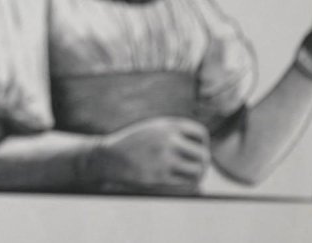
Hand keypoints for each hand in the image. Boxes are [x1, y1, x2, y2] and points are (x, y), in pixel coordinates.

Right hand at [83, 117, 210, 193]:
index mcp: (167, 125)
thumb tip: (203, 149)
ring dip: (198, 175)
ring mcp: (163, 159)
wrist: (107, 157)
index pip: (200, 134)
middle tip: (198, 167)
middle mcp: (167, 140)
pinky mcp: (158, 177)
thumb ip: (174, 134)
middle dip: (202, 162)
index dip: (202, 143)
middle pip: (202, 154)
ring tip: (193, 177)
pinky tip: (183, 184)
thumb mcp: (152, 129)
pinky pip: (185, 184)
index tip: (196, 150)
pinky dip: (188, 185)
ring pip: (197, 171)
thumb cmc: (133, 144)